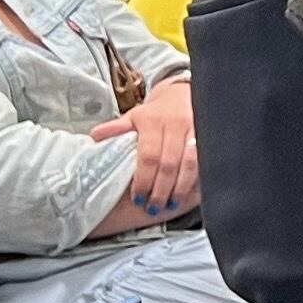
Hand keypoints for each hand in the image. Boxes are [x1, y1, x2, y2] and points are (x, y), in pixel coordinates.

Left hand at [90, 75, 199, 216]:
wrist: (182, 94)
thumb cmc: (156, 112)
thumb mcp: (133, 116)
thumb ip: (116, 128)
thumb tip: (94, 137)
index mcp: (152, 121)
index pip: (148, 156)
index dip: (144, 180)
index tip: (138, 198)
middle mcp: (174, 124)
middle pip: (168, 163)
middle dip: (160, 189)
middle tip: (152, 208)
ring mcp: (194, 128)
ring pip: (189, 163)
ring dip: (180, 187)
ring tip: (171, 204)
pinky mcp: (208, 134)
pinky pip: (204, 159)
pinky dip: (197, 178)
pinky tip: (191, 192)